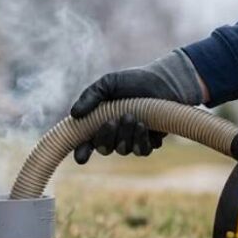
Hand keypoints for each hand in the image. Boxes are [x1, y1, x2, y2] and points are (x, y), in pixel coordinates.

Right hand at [70, 50, 203, 163]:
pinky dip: (140, 140)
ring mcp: (131, 140)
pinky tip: (144, 125)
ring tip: (132, 116)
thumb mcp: (108, 83)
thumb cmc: (134, 81)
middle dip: (106, 137)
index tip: (81, 157)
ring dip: (125, 135)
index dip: (81, 152)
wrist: (163, 82)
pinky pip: (141, 151)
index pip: (85, 142)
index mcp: (99, 122)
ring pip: (123, 150)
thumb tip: (74, 114)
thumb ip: (90, 96)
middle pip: (104, 148)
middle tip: (112, 121)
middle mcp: (114, 134)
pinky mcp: (148, 142)